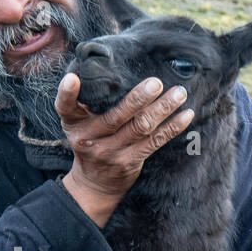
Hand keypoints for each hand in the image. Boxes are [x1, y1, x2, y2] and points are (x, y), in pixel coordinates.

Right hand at [55, 73, 193, 227]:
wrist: (94, 183)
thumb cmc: (90, 141)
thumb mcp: (79, 123)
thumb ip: (88, 101)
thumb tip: (113, 67)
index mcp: (73, 123)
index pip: (65, 106)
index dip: (67, 93)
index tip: (73, 78)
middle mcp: (89, 138)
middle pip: (115, 116)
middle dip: (137, 99)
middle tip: (156, 82)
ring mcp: (109, 152)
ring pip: (140, 127)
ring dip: (162, 109)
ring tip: (180, 93)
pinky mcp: (129, 162)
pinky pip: (155, 142)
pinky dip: (172, 127)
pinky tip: (186, 114)